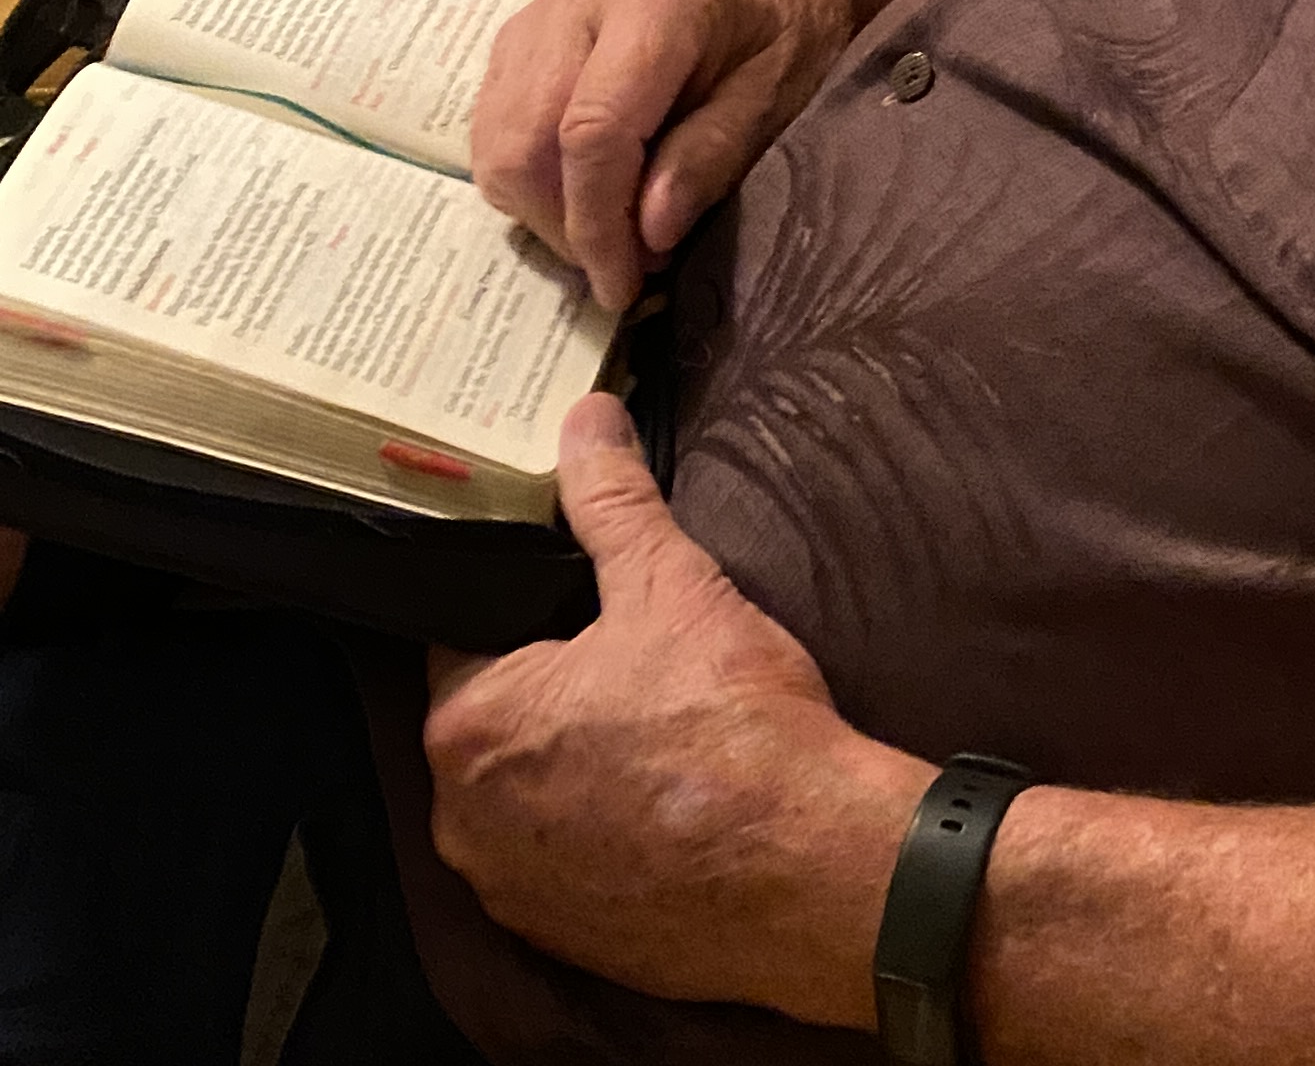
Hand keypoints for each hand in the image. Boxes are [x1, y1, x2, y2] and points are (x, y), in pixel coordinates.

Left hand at [425, 394, 918, 1023]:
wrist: (806, 867)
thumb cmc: (728, 722)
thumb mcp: (670, 584)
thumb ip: (611, 499)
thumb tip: (585, 418)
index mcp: (467, 728)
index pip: (467, 634)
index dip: (528, 600)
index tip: (578, 589)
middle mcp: (465, 822)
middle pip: (497, 720)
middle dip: (555, 683)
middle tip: (631, 648)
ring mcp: (513, 891)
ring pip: (529, 795)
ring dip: (576, 761)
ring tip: (656, 721)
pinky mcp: (568, 940)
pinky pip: (566, 860)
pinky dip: (604, 827)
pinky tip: (666, 793)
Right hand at [469, 0, 922, 311]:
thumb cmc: (792, 32)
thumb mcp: (776, 97)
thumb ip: (710, 158)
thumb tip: (647, 236)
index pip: (591, 131)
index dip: (597, 225)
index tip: (623, 288)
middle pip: (526, 140)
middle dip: (564, 226)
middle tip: (623, 267)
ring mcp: (542, 12)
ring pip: (497, 140)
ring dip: (540, 208)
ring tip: (608, 232)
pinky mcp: (523, 35)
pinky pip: (493, 126)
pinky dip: (527, 178)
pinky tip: (582, 192)